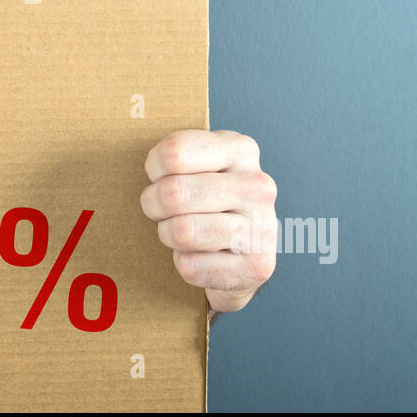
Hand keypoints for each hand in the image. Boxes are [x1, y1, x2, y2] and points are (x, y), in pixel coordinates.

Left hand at [141, 129, 276, 314]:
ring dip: (169, 235)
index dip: (155, 169)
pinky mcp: (258, 266)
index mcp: (240, 150)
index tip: (161, 176)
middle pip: (174, 193)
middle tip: (164, 210)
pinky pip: (191, 266)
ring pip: (184, 231)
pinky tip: (200, 256)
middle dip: (155, 205)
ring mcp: (262, 227)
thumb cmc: (205, 199)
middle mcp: (258, 186)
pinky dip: (185, 263)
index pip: (174, 153)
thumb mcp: (193, 164)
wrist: (237, 251)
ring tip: (180, 232)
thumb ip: (171, 158)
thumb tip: (157, 181)